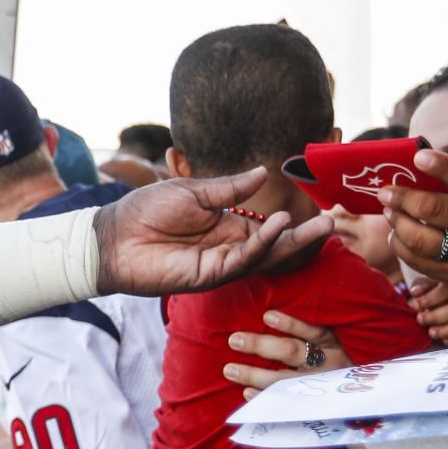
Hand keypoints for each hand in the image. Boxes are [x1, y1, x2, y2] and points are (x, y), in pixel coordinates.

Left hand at [95, 168, 331, 296]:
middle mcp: (228, 247)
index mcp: (226, 226)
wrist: (113, 234)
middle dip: (305, 237)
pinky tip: (277, 225)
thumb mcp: (193, 191)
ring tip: (318, 226)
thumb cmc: (146, 210)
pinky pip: (241, 260)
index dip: (295, 224)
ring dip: (291, 241)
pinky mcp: (207, 276)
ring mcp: (219, 263)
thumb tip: (264, 173)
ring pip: (264, 257)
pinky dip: (261, 244)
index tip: (325, 212)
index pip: (269, 229)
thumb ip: (230, 188)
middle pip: (275, 247)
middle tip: (334, 223)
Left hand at [224, 311, 350, 398]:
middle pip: (292, 352)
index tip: (267, 315)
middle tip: (234, 340)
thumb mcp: (334, 342)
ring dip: (254, 374)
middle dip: (260, 345)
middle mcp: (328, 364)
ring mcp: (319, 386)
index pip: (313, 331)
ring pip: (284, 379)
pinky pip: (286, 401)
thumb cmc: (337, 362)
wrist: (362, 401)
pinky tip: (246, 392)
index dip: (291, 323)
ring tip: (229, 369)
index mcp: (333, 343)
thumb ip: (310, 332)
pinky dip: (264, 397)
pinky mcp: (313, 405)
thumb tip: (269, 315)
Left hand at [381, 150, 447, 295]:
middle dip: (402, 199)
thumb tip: (415, 161)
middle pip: (433, 211)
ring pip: (419, 241)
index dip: (444, 166)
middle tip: (385, 192)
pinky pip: (418, 262)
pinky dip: (400, 245)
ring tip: (389, 212)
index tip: (418, 157)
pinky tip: (398, 234)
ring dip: (396, 223)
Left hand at [404, 275, 447, 345]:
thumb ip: (419, 287)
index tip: (416, 305)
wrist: (437, 307)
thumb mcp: (422, 287)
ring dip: (447, 330)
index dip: (431, 299)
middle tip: (420, 319)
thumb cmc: (429, 295)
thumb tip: (416, 292)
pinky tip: (444, 340)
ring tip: (431, 332)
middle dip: (437, 317)